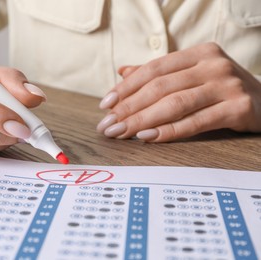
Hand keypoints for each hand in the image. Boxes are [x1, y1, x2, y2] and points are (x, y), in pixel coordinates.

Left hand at [97, 42, 260, 141]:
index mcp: (199, 53)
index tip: (106, 104)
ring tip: (120, 133)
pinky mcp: (238, 108)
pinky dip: (169, 131)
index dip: (127, 87)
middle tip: (107, 124)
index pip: (154, 68)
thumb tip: (122, 72)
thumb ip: (160, 74)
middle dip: (129, 108)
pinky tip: (147, 137)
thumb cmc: (222, 90)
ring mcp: (227, 85)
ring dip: (142, 120)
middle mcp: (213, 65)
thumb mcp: (193, 75)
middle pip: (160, 87)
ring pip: (175, 104)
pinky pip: (196, 122)